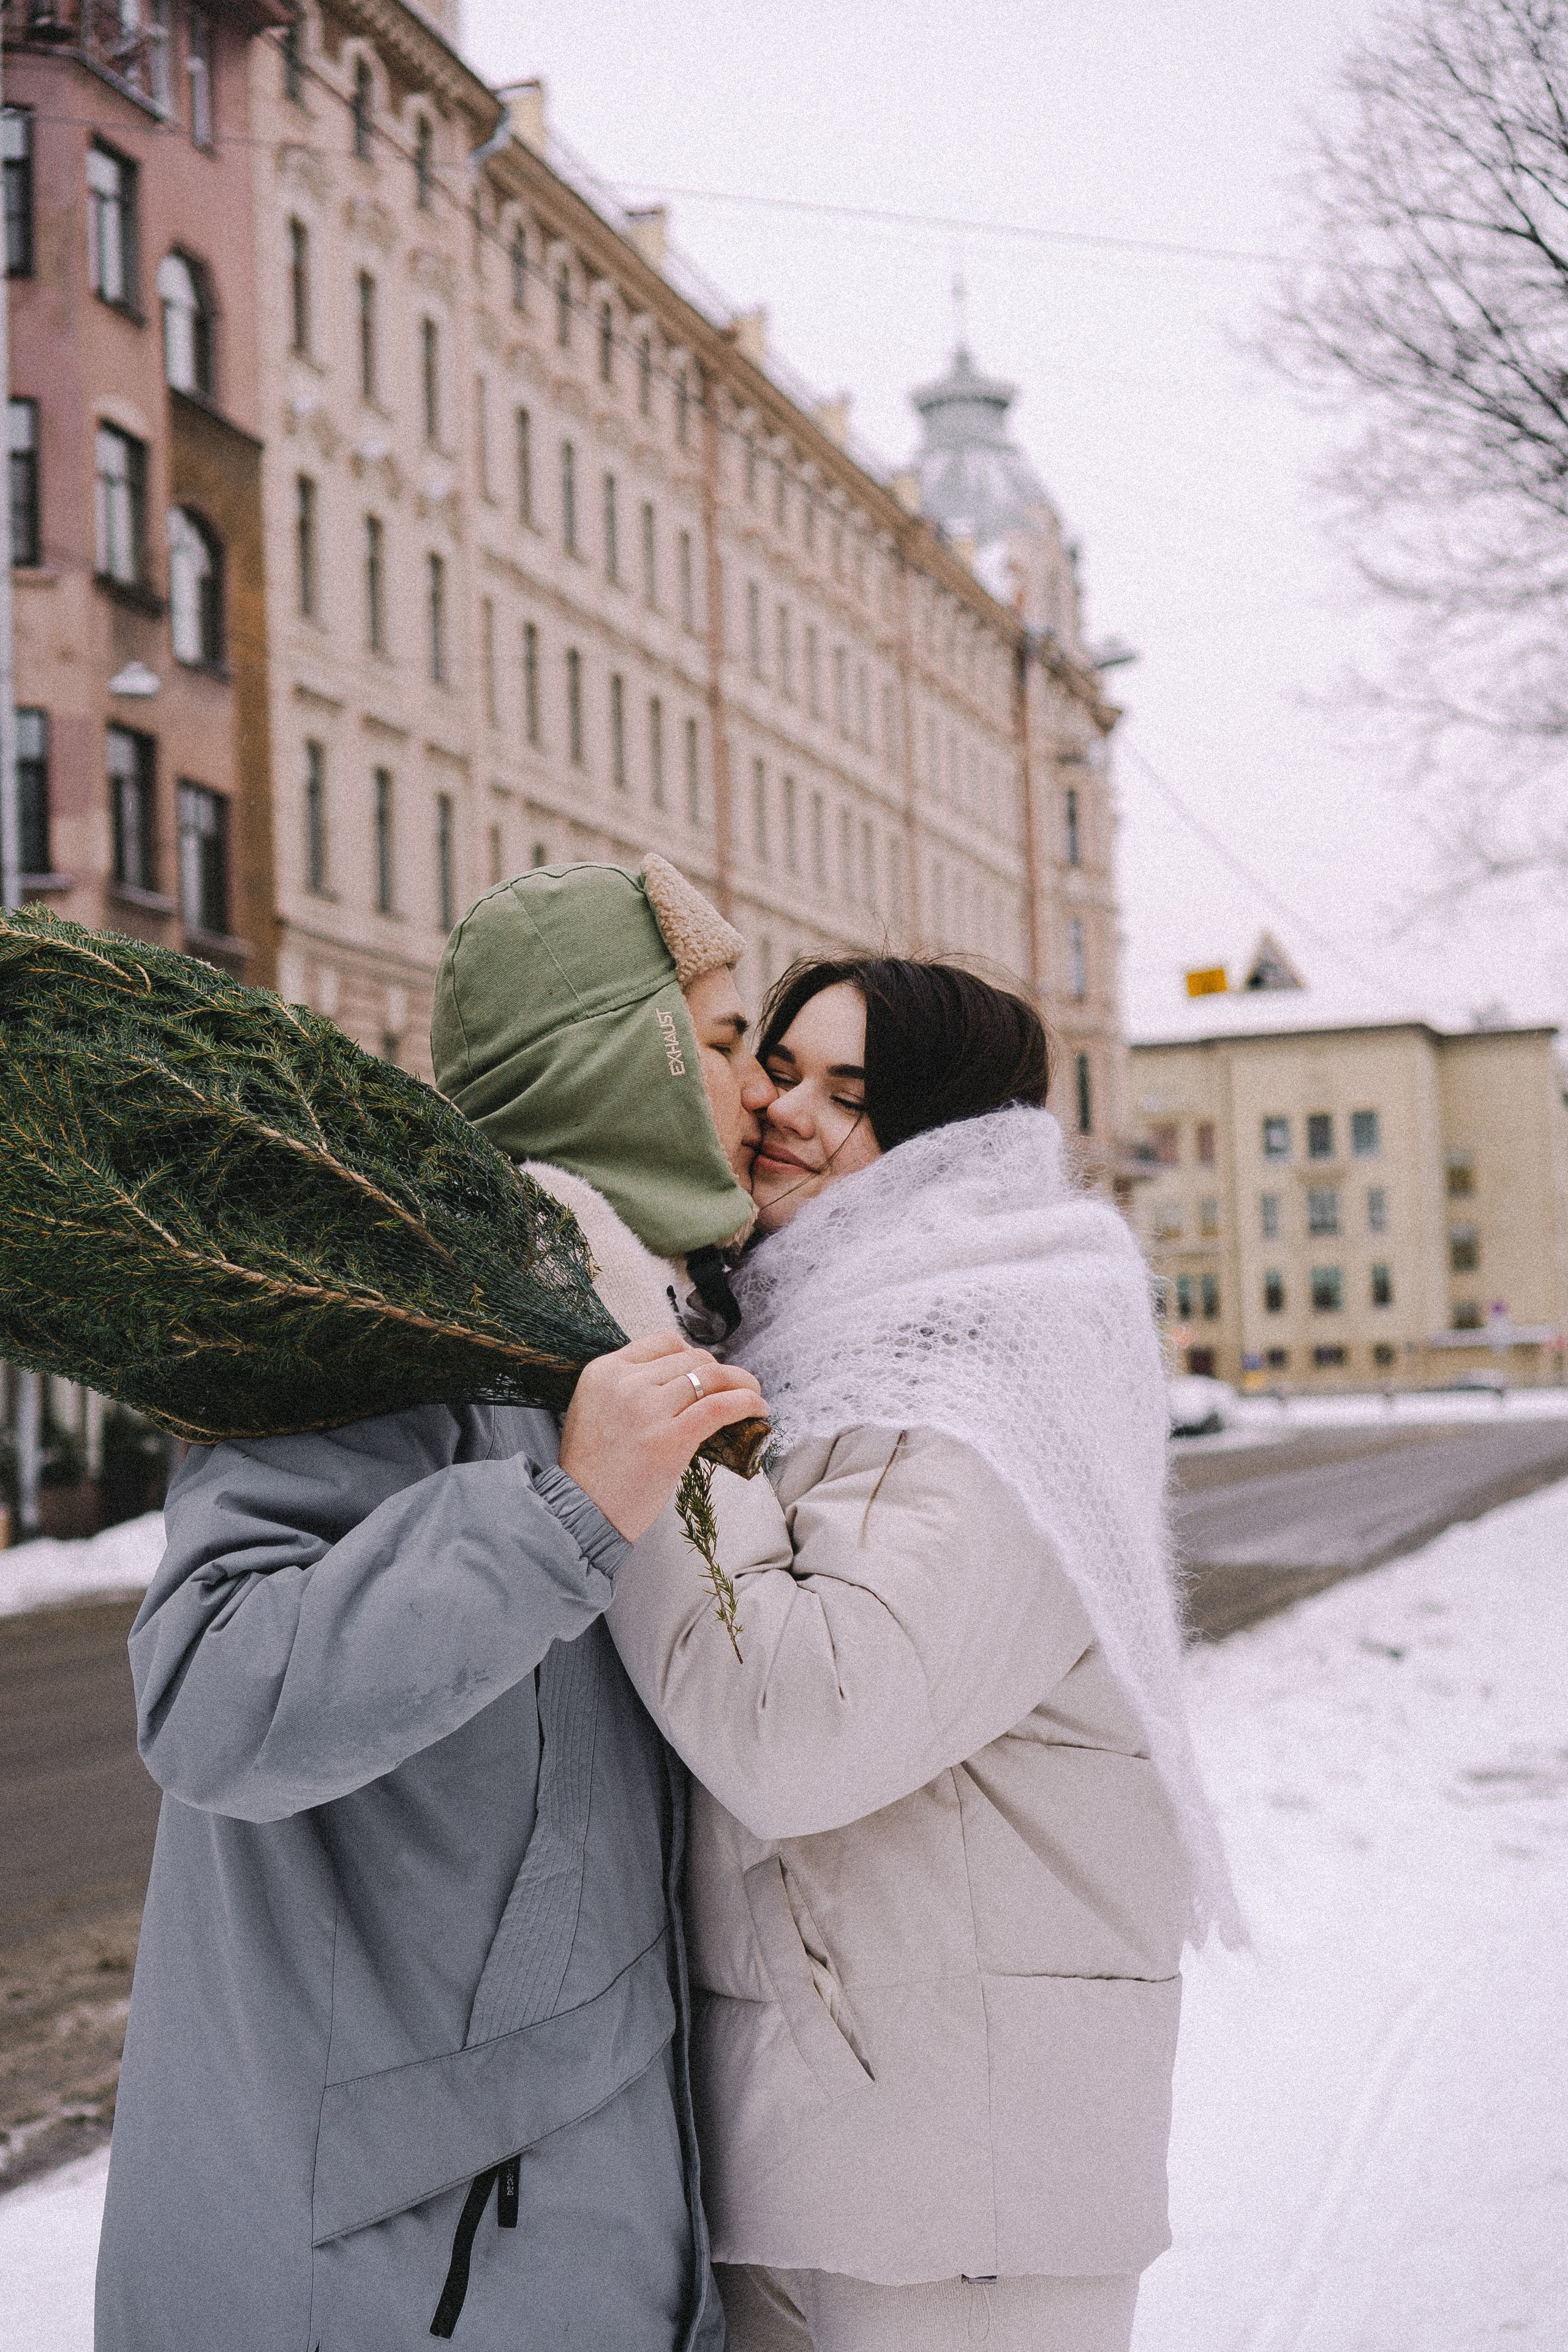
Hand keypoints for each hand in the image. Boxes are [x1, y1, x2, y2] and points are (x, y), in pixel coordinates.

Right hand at [559, 1333, 765, 1541]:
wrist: (580, 1512)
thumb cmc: (592, 1469)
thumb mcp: (595, 1409)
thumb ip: (628, 1388)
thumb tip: (681, 1380)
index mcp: (604, 1371)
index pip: (664, 1342)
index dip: (694, 1356)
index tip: (707, 1373)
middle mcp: (625, 1382)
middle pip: (693, 1358)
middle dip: (720, 1372)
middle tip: (735, 1389)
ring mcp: (648, 1408)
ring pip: (712, 1377)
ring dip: (742, 1384)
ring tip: (754, 1396)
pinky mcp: (669, 1438)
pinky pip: (721, 1407)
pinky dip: (747, 1403)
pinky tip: (759, 1410)